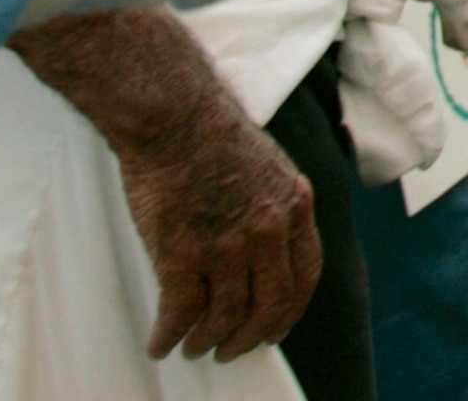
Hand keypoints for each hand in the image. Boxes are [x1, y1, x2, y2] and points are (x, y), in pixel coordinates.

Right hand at [118, 87, 323, 360]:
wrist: (174, 116)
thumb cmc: (212, 137)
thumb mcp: (271, 168)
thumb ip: (276, 209)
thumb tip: (270, 253)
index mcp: (295, 205)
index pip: (306, 275)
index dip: (290, 311)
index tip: (276, 330)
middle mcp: (268, 229)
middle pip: (269, 305)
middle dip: (249, 337)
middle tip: (230, 350)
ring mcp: (227, 243)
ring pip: (225, 316)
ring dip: (208, 340)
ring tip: (194, 347)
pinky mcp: (182, 253)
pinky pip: (180, 313)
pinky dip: (169, 335)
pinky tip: (161, 342)